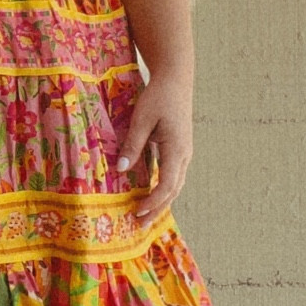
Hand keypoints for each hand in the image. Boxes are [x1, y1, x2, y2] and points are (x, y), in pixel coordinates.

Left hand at [115, 69, 192, 224]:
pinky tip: (151, 196)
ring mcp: (183, 152)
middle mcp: (184, 155)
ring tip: (145, 217)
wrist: (175, 79)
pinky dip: (163, 190)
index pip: (168, 184)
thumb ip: (133, 145)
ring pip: (175, 184)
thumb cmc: (158, 97)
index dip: (153, 202)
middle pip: (173, 190)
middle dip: (157, 209)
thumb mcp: (142, 119)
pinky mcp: (178, 149)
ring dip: (161, 202)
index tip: (138, 211)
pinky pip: (172, 175)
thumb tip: (121, 169)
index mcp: (177, 149)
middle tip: (139, 225)